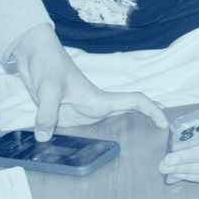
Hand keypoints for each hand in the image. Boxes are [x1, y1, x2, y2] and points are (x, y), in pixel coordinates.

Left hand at [9, 24, 168, 139]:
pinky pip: (84, 127)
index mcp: (98, 99)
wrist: (34, 53)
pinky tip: (90, 145)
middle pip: (128, 112)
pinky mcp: (66, 112)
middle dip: (147, 119)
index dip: (153, 111)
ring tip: (138, 142)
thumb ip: (47, 114)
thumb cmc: (48, 64)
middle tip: (162, 133)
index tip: (164, 123)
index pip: (135, 102)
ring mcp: (81, 110)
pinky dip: (92, 135)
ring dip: (124, 129)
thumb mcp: (47, 89)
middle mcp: (94, 106)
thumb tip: (45, 138)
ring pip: (108, 121)